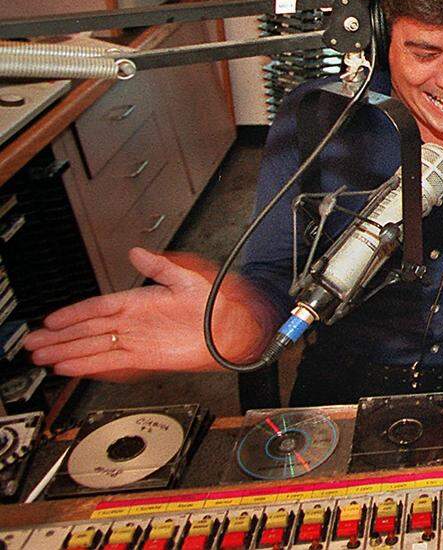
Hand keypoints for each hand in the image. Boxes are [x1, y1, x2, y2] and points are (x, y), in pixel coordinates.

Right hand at [24, 248, 275, 379]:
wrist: (232, 327)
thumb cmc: (214, 301)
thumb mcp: (187, 276)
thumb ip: (159, 266)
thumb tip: (137, 252)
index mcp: (140, 301)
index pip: (98, 307)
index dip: (73, 313)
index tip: (52, 319)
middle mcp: (134, 322)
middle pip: (88, 330)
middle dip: (59, 337)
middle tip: (34, 343)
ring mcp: (138, 340)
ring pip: (94, 348)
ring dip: (68, 353)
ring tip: (43, 358)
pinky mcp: (146, 357)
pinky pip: (112, 362)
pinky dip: (90, 365)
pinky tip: (72, 368)